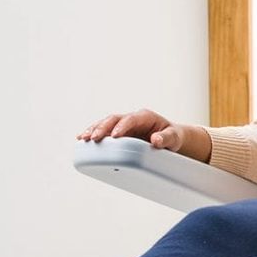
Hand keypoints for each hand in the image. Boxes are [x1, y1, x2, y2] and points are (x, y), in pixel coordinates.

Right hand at [78, 110, 211, 163]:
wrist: (170, 139)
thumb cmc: (173, 137)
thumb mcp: (174, 138)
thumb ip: (167, 138)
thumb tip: (156, 140)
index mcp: (145, 117)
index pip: (131, 119)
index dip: (122, 126)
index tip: (115, 135)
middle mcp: (132, 118)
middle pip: (114, 119)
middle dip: (103, 127)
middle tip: (94, 138)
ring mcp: (123, 125)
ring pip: (105, 124)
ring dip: (93, 130)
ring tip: (83, 138)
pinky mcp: (117, 132)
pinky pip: (103, 131)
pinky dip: (93, 133)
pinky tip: (82, 140)